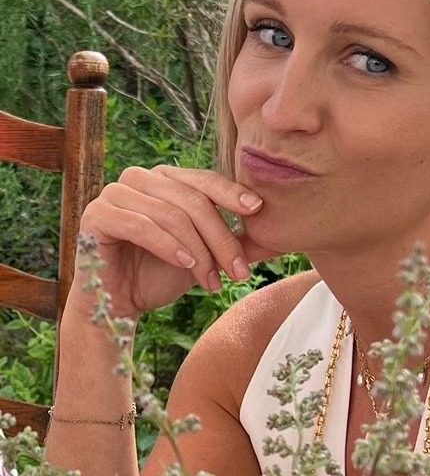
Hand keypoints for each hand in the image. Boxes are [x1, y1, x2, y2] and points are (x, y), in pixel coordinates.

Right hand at [72, 166, 274, 318]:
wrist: (119, 305)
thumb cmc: (163, 275)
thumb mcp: (205, 254)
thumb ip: (232, 240)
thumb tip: (277, 235)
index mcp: (166, 178)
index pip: (205, 180)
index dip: (232, 194)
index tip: (258, 210)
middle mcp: (141, 178)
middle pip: (193, 200)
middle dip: (221, 237)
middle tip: (240, 271)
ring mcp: (115, 192)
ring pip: (171, 215)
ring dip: (198, 250)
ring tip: (214, 280)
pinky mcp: (97, 215)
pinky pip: (140, 225)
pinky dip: (169, 246)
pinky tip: (187, 265)